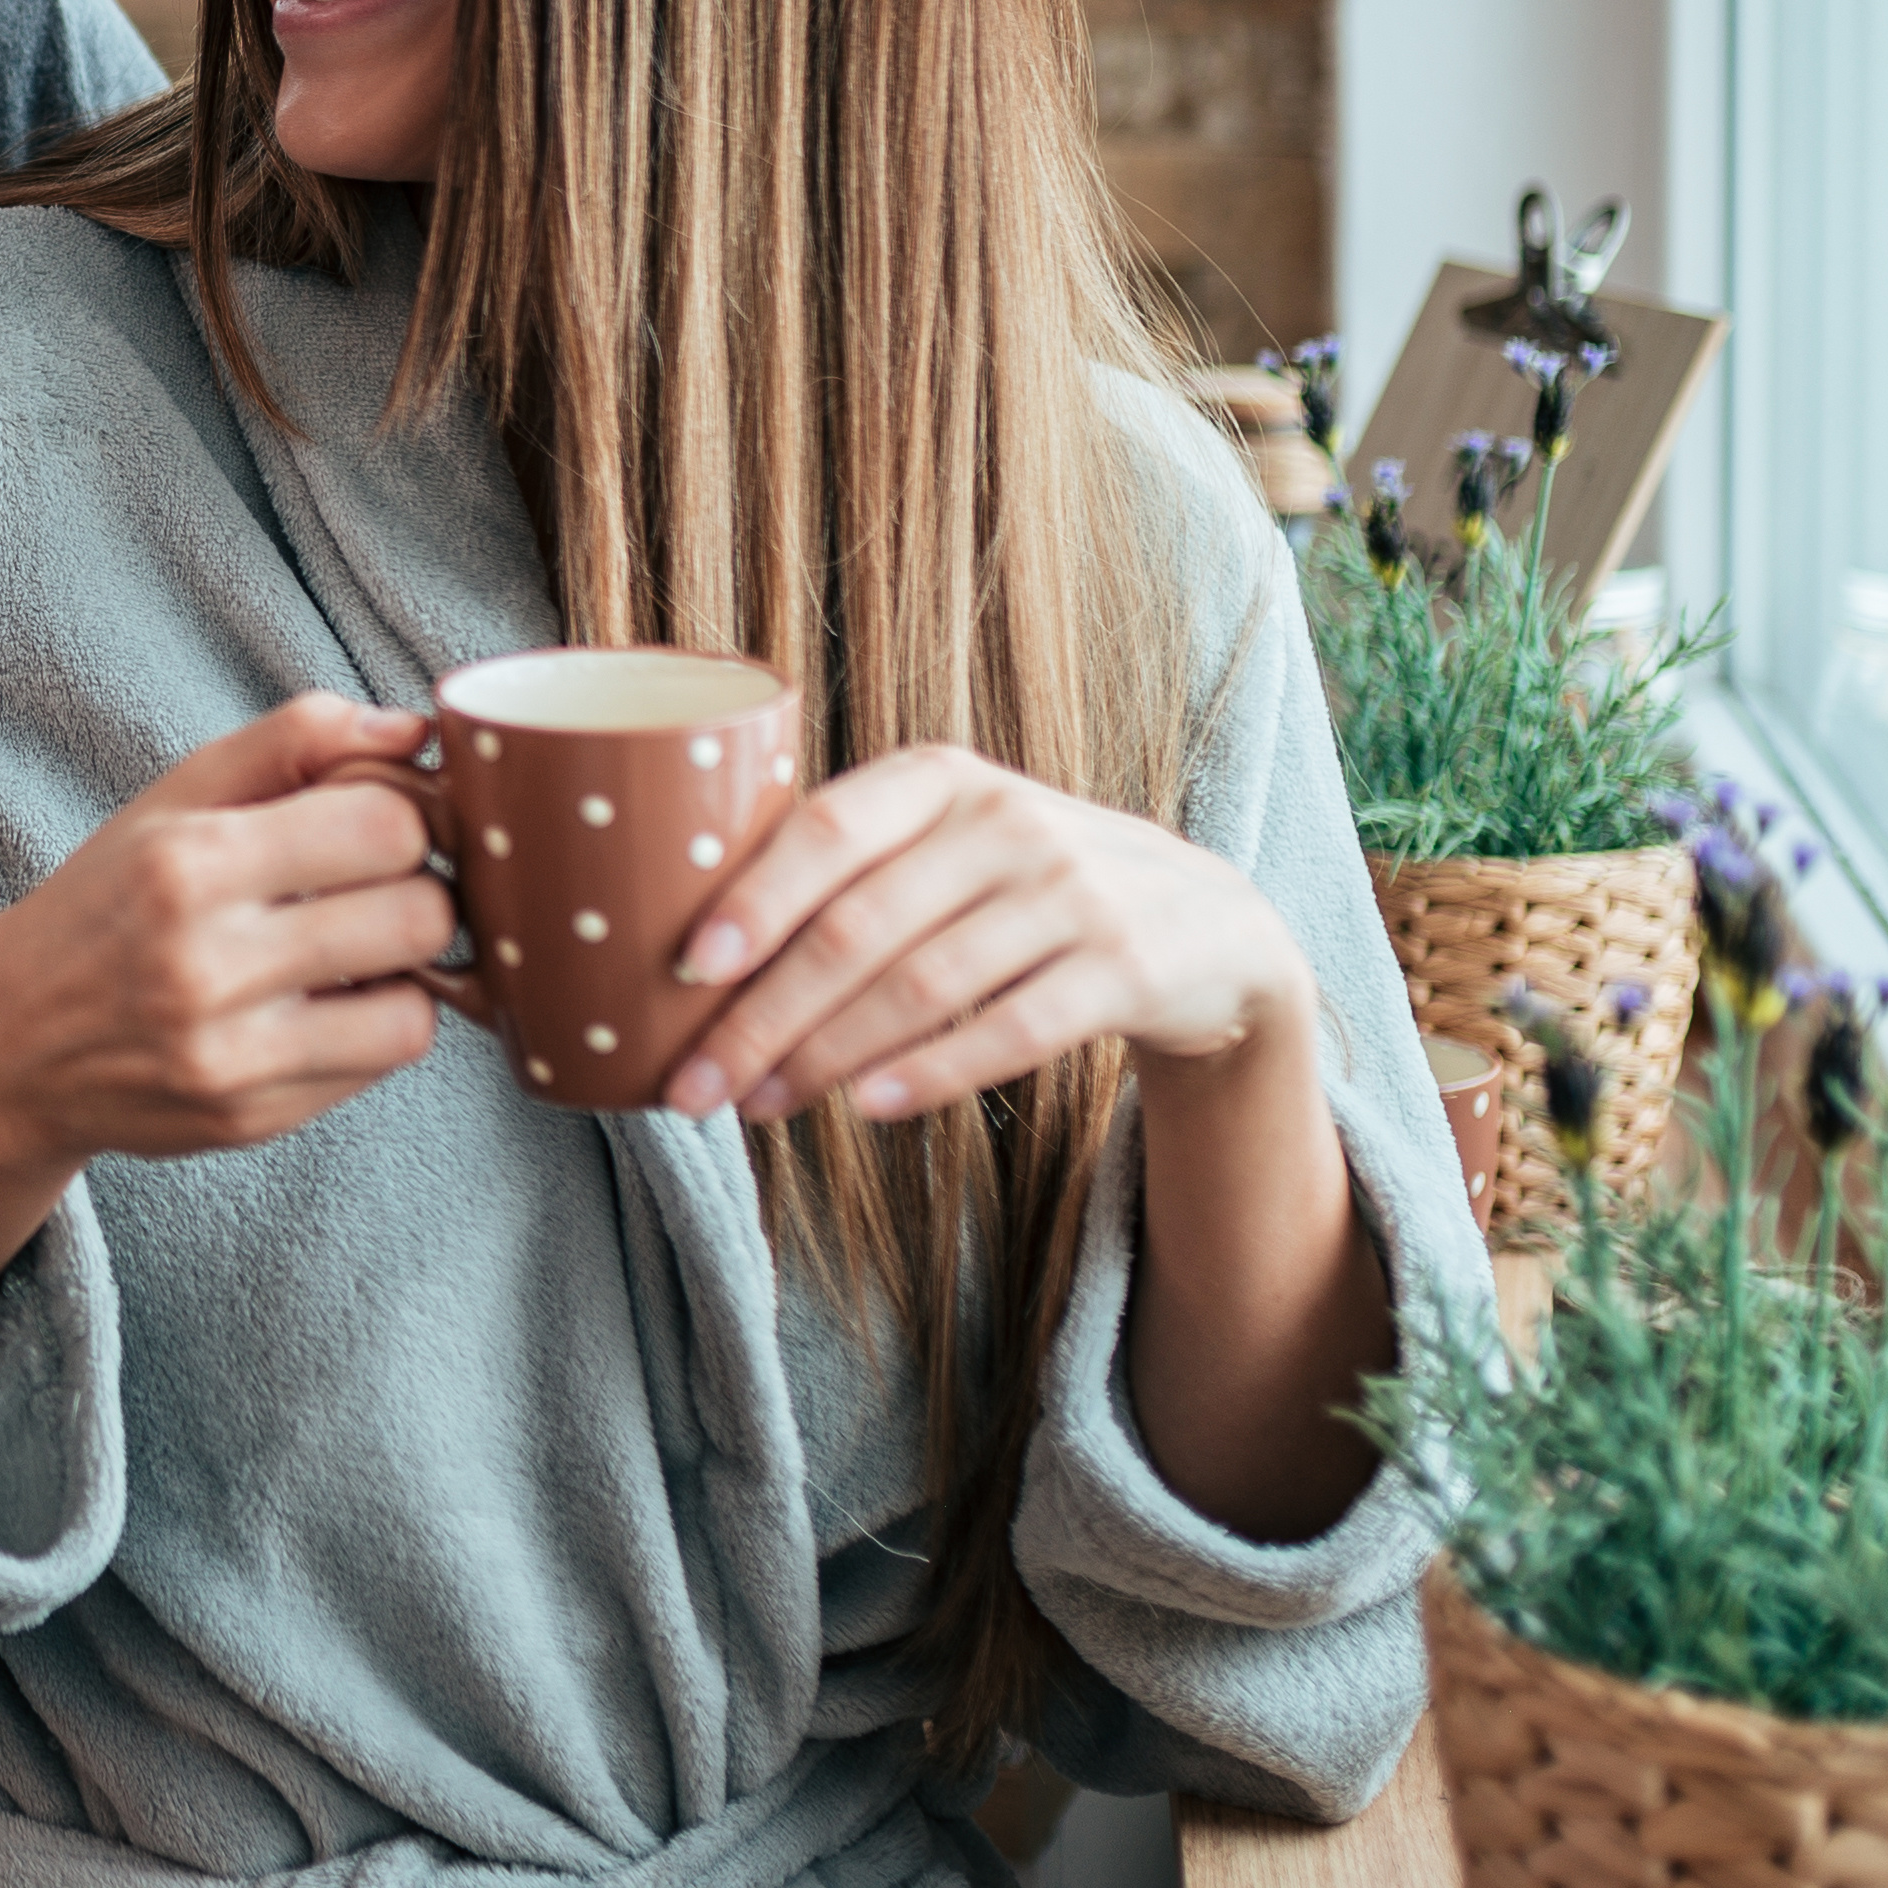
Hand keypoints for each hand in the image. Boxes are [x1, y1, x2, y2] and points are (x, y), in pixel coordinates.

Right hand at [0, 694, 442, 1384]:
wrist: (10, 1043)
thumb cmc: (110, 901)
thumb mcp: (176, 798)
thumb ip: (294, 740)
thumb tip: (415, 731)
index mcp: (186, 865)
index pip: (386, 824)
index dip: (404, 812)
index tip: (376, 819)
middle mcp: (204, 966)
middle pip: (419, 915)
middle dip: (417, 890)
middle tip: (377, 887)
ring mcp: (229, 1056)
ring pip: (416, 1007)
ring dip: (405, 971)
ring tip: (354, 950)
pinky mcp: (251, 1120)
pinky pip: (380, 1064)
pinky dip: (372, 1027)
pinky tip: (322, 1003)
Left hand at [654, 743, 1314, 1128]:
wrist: (1207, 924)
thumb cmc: (1025, 889)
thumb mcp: (950, 843)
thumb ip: (849, 869)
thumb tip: (695, 953)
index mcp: (939, 779)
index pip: (826, 829)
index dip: (750, 899)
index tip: (680, 968)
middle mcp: (1004, 822)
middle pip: (857, 926)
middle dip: (762, 1014)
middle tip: (695, 1083)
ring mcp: (1071, 893)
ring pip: (922, 986)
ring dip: (827, 1056)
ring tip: (761, 1105)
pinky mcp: (1124, 967)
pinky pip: (1011, 1030)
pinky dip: (933, 1072)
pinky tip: (870, 1108)